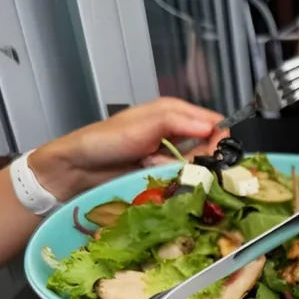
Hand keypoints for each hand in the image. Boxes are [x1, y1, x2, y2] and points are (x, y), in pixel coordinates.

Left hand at [28, 97, 228, 201]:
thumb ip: (177, 122)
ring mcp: (173, 158)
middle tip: (174, 164)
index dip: (220, 140)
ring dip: (183, 172)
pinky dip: (176, 184)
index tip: (214, 156)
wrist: (78, 169)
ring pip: (199, 168)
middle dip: (198, 159)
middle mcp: (179, 135)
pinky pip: (185, 182)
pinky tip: (158, 182)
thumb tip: (213, 129)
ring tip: (156, 169)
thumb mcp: (142, 125)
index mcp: (177, 113)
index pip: (216, 124)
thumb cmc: (105, 141)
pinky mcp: (166, 178)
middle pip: (212, 150)